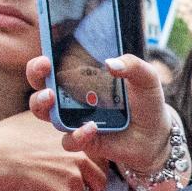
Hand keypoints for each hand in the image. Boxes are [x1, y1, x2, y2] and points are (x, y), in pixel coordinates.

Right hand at [0, 109, 107, 190]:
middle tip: (64, 190)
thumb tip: (61, 121)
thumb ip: (58, 126)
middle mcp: (82, 159)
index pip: (101, 160)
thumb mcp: (39, 120)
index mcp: (81, 140)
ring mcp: (72, 179)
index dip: (91, 169)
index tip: (77, 173)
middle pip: (99, 183)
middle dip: (85, 190)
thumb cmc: (7, 137)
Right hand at [27, 53, 172, 175]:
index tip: (46, 50)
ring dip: (42, 103)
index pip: (57, 62)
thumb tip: (110, 63)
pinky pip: (69, 139)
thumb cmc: (145, 101)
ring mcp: (74, 119)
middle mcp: (72, 97)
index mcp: (84, 76)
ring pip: (44, 112)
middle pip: (41, 83)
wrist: (156, 135)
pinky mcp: (83, 140)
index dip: (45, 55)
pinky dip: (76, 134)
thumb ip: (133, 65)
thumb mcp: (146, 78)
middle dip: (35, 74)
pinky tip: (91, 128)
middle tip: (44, 68)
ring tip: (52, 97)